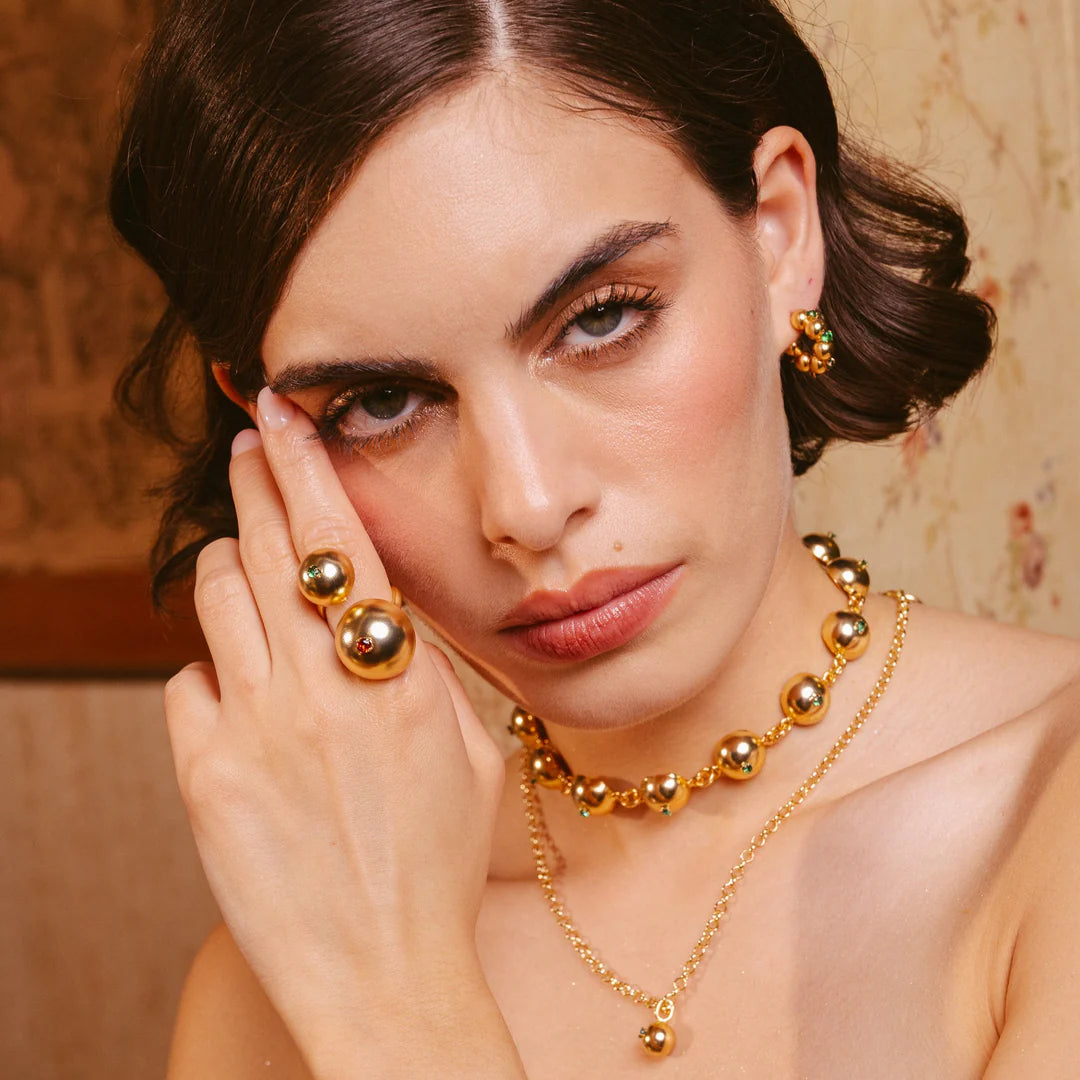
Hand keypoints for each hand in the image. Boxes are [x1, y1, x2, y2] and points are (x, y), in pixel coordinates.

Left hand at [165, 388, 519, 1077]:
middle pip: (264, 551)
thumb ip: (429, 670)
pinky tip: (242, 694)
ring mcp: (257, 736)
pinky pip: (188, 684)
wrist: (385, 973)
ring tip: (243, 568)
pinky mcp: (206, 780)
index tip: (282, 416)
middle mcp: (324, 695)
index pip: (343, 543)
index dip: (307, 467)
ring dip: (226, 569)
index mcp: (401, 681)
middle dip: (251, 486)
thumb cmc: (440, 862)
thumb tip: (383, 610)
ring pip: (214, 601)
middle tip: (244, 448)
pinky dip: (212, 672)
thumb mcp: (474, 751)